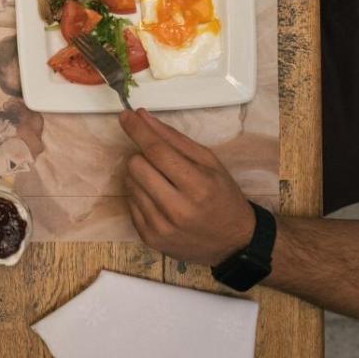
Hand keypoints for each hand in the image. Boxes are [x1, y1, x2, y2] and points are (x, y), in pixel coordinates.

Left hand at [118, 107, 254, 265]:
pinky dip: (140, 194)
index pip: (157, 151)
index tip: (125, 115)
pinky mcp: (149, 237)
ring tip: (162, 182)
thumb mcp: (209, 162)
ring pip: (129, 182)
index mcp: (198, 186)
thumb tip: (142, 116)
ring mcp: (161, 226)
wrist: (233, 242)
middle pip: (136, 166)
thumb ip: (174, 138)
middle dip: (142, 156)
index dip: (137, 130)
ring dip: (140, 175)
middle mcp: (177, 209)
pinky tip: (158, 199)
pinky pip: (129, 202)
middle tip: (158, 161)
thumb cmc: (222, 196)